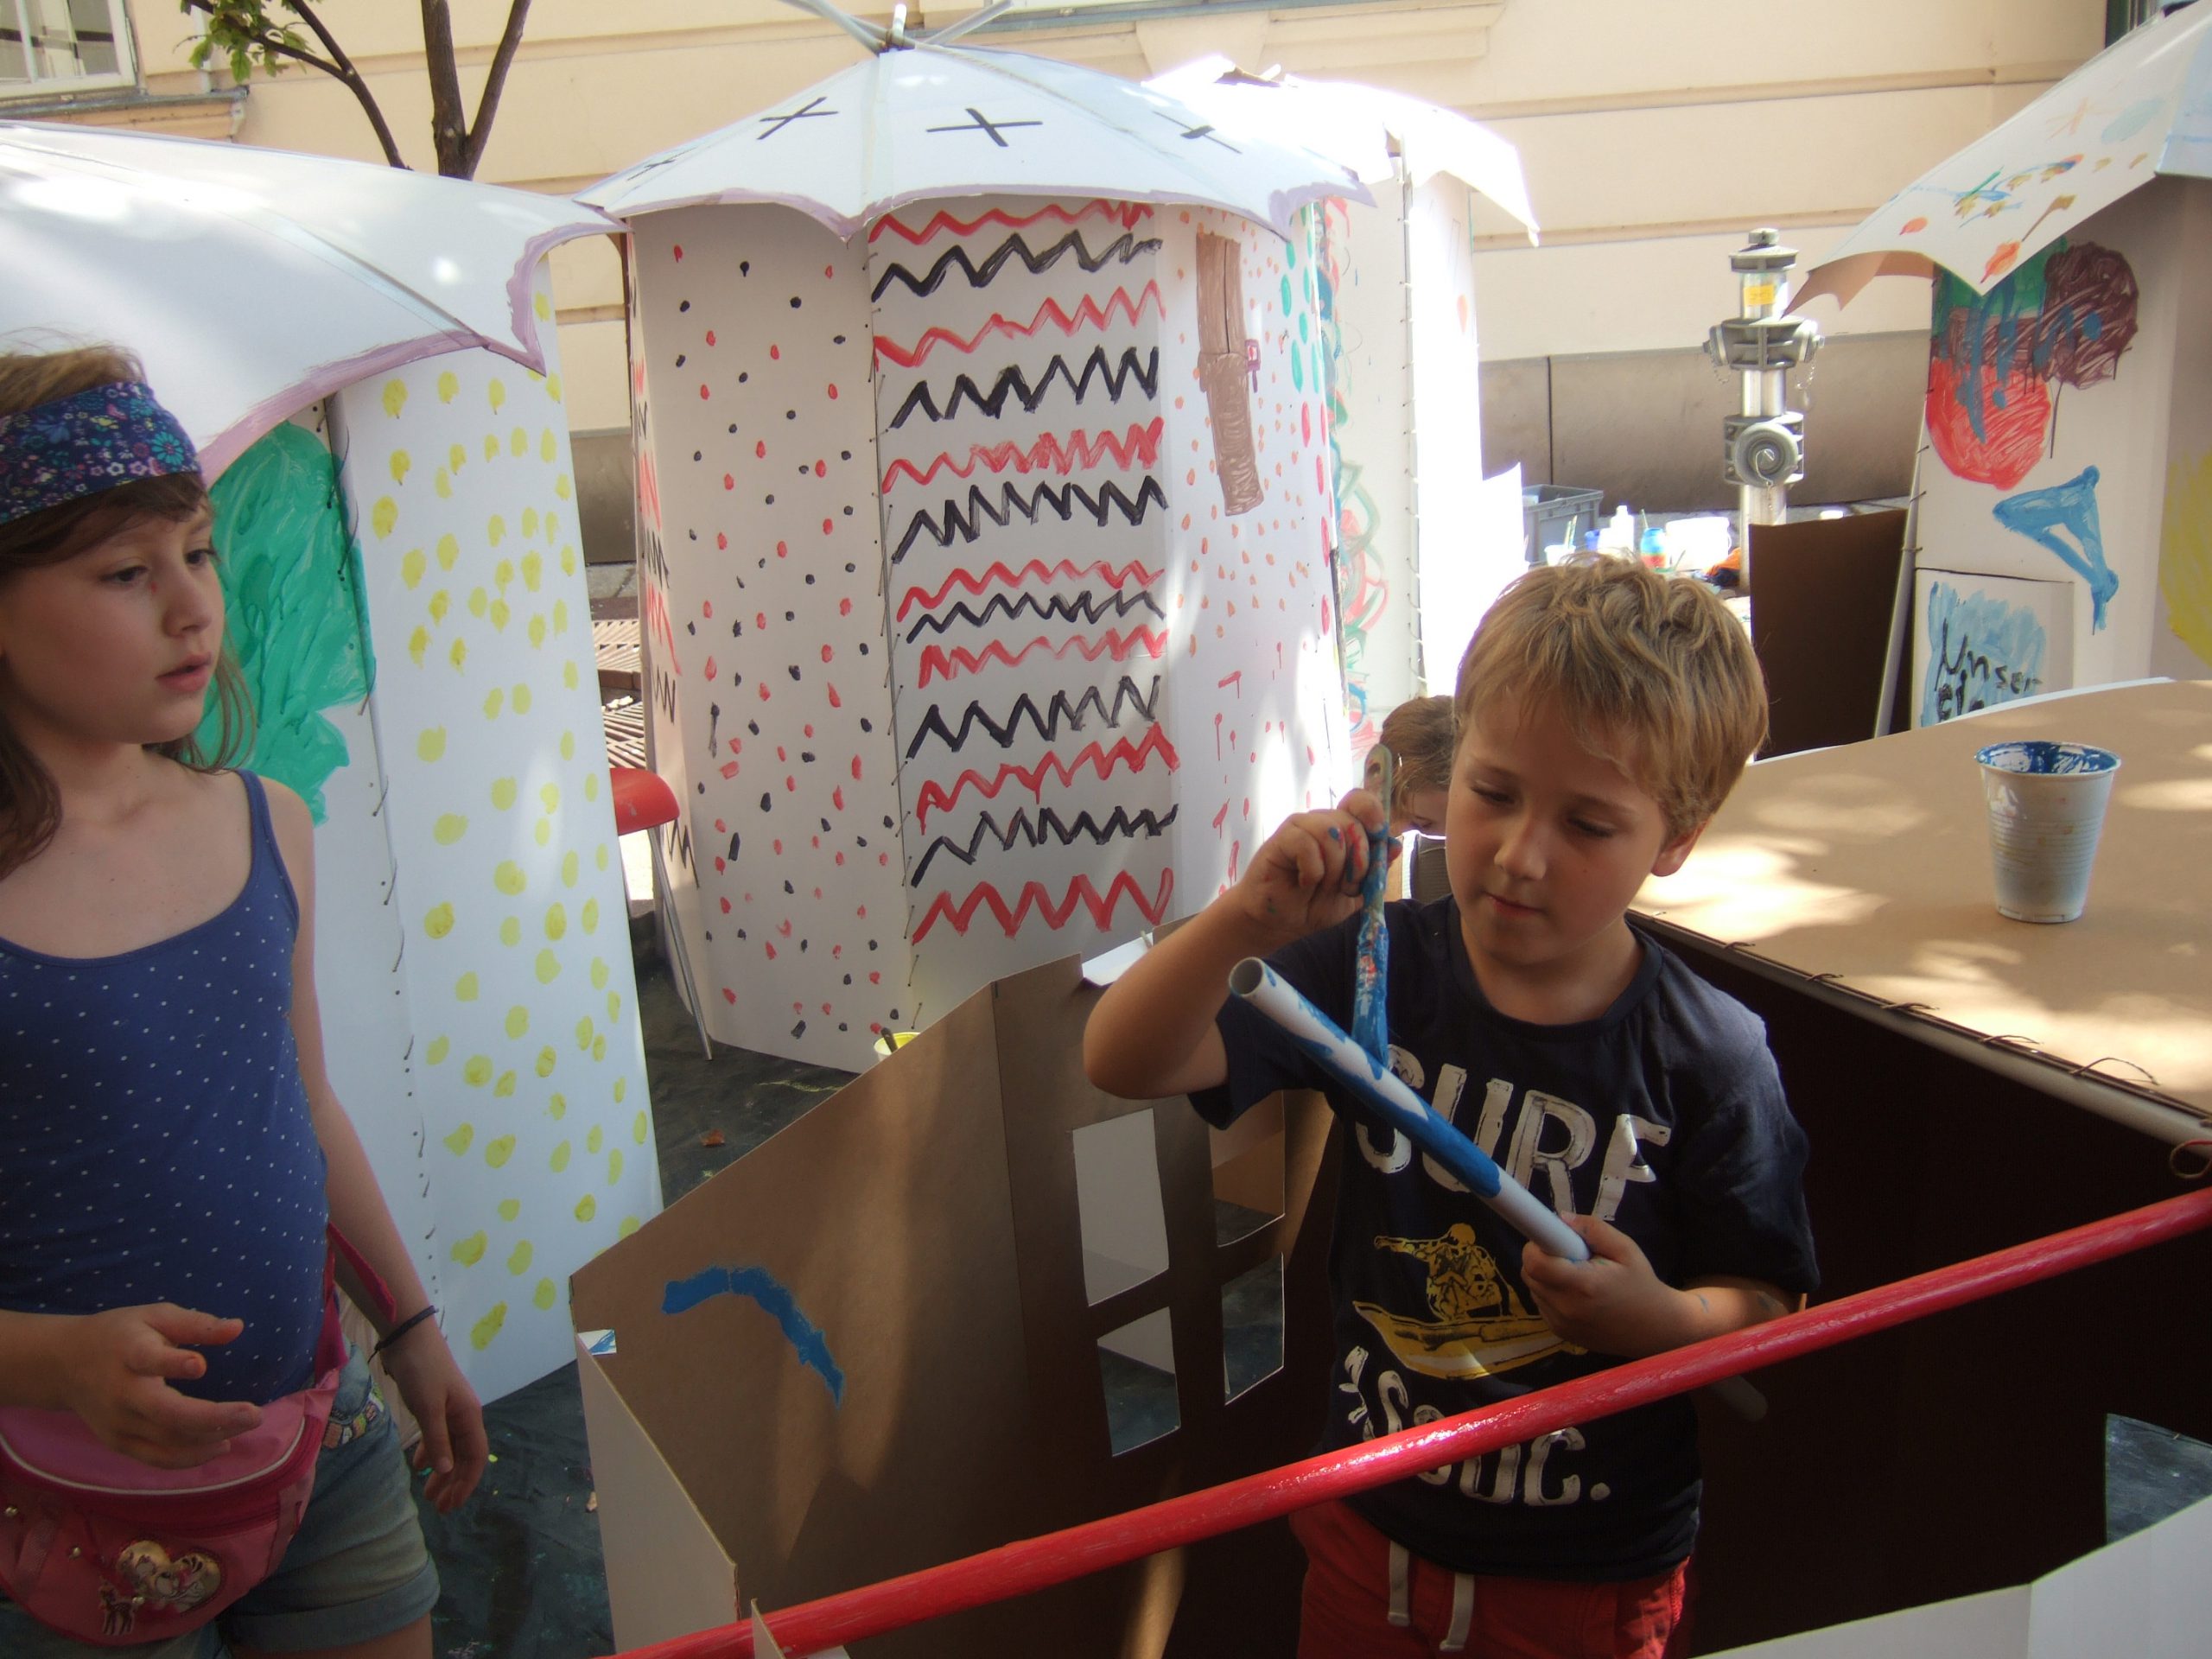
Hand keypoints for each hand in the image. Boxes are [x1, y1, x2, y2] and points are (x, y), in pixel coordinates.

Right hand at [56, 1305, 262, 1468]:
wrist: (64, 1364)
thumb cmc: (121, 1334)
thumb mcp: (155, 1316)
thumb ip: (196, 1323)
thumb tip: (238, 1328)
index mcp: (129, 1353)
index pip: (148, 1359)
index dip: (173, 1363)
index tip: (200, 1365)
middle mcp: (121, 1393)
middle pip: (166, 1413)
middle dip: (213, 1417)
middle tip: (255, 1415)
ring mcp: (118, 1423)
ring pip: (167, 1440)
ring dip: (210, 1438)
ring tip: (247, 1425)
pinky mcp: (118, 1442)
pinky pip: (157, 1458)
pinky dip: (190, 1458)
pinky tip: (221, 1445)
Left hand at [377, 1323, 487, 1512]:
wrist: (409, 1339)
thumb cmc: (423, 1371)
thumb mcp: (429, 1408)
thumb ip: (437, 1440)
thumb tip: (445, 1471)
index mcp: (469, 1415)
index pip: (475, 1456)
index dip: (467, 1482)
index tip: (453, 1505)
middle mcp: (462, 1415)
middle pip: (463, 1456)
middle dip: (453, 1482)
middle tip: (439, 1507)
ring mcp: (448, 1411)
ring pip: (449, 1448)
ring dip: (440, 1471)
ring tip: (428, 1494)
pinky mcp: (432, 1406)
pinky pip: (436, 1437)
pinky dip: (429, 1453)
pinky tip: (417, 1465)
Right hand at [1231, 789, 1395, 944]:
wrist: (1281, 925)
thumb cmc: (1315, 905)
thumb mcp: (1357, 893)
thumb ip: (1376, 871)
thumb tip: (1395, 845)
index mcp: (1342, 829)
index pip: (1359, 800)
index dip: (1373, 812)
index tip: (1379, 835)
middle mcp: (1321, 823)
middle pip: (1352, 822)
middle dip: (1358, 860)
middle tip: (1348, 887)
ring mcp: (1300, 828)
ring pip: (1331, 831)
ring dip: (1335, 868)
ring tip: (1324, 887)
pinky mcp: (1280, 840)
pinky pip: (1305, 844)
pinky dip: (1312, 870)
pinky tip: (1304, 883)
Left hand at [1519, 1216, 1693, 1358]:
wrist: (1655, 1329)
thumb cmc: (1641, 1284)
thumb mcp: (1626, 1249)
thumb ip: (1592, 1229)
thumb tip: (1560, 1219)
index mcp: (1582, 1285)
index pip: (1534, 1262)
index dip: (1536, 1245)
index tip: (1551, 1238)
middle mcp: (1566, 1308)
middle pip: (1529, 1273)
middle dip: (1542, 1257)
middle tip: (1569, 1255)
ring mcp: (1561, 1324)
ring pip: (1533, 1289)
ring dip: (1546, 1277)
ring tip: (1577, 1276)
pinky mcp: (1560, 1334)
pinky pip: (1542, 1304)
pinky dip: (1551, 1294)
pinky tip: (1577, 1294)